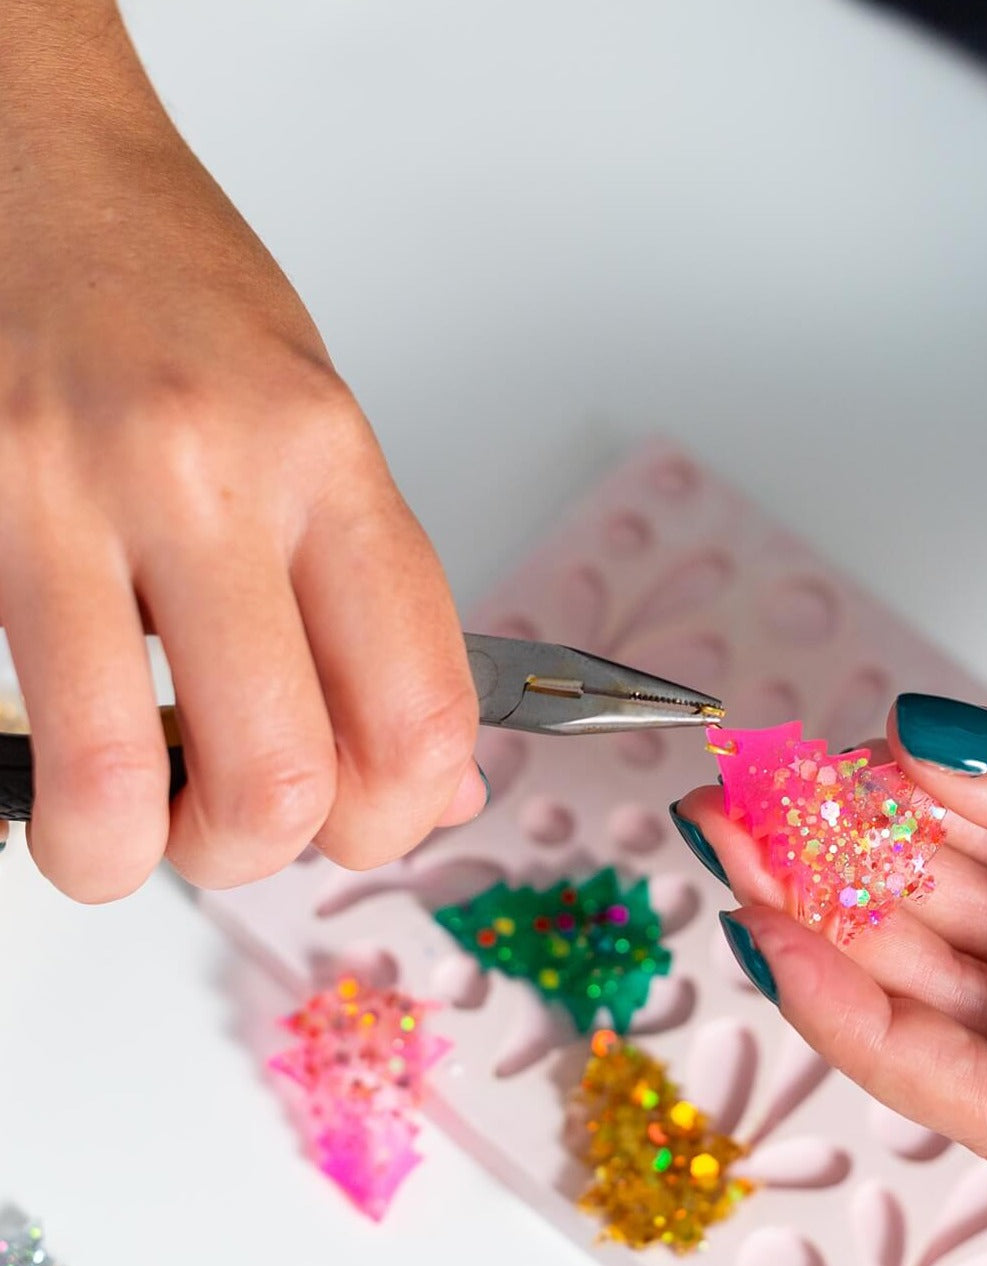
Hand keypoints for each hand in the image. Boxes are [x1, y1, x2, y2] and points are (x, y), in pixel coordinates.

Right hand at [0, 5, 484, 898]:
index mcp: (329, 461)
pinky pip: (12, 724)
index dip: (407, 811)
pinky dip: (41, 786)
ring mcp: (65, 498)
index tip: (379, 820)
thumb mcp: (324, 436)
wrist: (33, 173)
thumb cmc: (181, 303)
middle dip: (266, 853)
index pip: (419, 703)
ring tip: (134, 828)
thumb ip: (378, 609)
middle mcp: (207, 478)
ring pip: (116, 782)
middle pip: (281, 775)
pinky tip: (64, 747)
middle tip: (246, 831)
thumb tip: (428, 778)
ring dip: (130, 854)